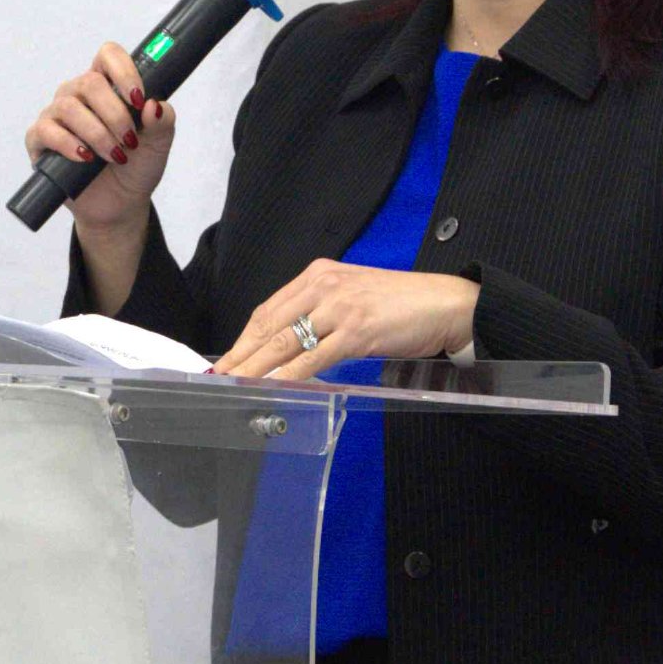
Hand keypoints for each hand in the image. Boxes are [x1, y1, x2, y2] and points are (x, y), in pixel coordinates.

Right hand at [23, 42, 173, 237]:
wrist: (120, 204)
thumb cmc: (136, 166)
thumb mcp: (159, 144)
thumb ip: (162, 121)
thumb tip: (154, 105)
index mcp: (107, 86)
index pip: (108, 56)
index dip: (123, 70)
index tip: (138, 99)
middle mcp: (78, 95)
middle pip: (89, 82)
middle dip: (115, 114)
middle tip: (130, 140)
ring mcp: (56, 116)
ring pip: (68, 107)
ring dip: (97, 133)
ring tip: (115, 155)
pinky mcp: (40, 141)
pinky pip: (45, 131)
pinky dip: (68, 144)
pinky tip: (85, 158)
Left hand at [217, 260, 480, 379]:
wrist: (444, 304)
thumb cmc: (400, 304)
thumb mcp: (351, 297)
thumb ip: (319, 312)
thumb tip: (286, 346)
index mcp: (318, 275)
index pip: (269, 309)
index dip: (244, 338)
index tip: (226, 360)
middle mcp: (324, 285)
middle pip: (269, 325)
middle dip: (241, 355)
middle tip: (218, 378)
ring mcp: (339, 307)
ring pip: (285, 342)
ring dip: (256, 369)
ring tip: (235, 386)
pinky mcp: (356, 330)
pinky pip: (314, 359)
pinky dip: (290, 376)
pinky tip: (275, 388)